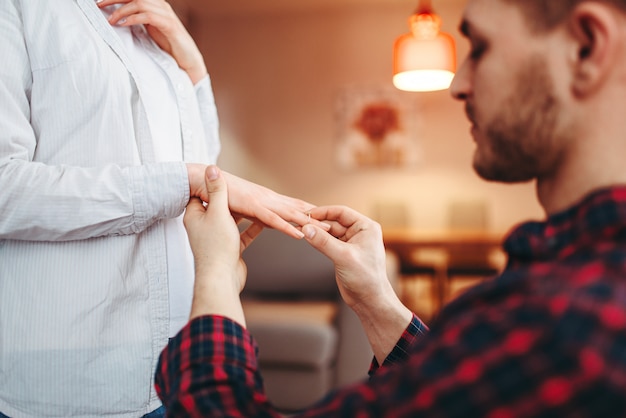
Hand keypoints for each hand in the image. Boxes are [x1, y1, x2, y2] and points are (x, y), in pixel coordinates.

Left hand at [98, 0, 207, 82]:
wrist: (189, 60)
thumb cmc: (169, 46)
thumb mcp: (150, 30)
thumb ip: (138, 21)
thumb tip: (118, 18)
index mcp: (156, 6)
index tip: (100, 2)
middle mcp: (161, 6)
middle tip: (98, 5)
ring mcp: (166, 14)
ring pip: (140, 3)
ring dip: (122, 10)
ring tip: (110, 20)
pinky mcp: (170, 25)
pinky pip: (148, 16)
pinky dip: (134, 18)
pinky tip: (123, 24)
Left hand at [184, 166, 261, 324]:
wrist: (221, 279)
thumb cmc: (217, 246)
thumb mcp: (218, 212)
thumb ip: (217, 190)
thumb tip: (210, 168)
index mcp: (196, 215)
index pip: (202, 194)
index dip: (213, 185)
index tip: (224, 176)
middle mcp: (205, 226)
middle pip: (221, 207)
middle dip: (234, 199)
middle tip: (244, 188)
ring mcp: (217, 239)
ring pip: (234, 221)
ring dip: (246, 214)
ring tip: (259, 204)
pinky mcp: (230, 249)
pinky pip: (243, 235)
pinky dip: (254, 228)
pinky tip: (266, 223)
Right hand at [187, 163, 321, 238]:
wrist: (204, 181)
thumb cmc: (221, 196)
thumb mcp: (243, 209)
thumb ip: (255, 215)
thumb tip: (263, 223)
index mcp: (267, 199)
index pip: (294, 206)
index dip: (311, 212)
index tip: (327, 219)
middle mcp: (269, 199)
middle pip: (299, 210)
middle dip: (318, 218)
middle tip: (337, 225)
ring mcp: (262, 202)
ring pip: (292, 215)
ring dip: (310, 223)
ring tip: (327, 230)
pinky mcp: (253, 208)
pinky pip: (274, 221)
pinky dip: (288, 228)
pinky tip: (300, 234)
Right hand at [301, 205, 390, 308]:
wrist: (369, 300)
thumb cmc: (366, 278)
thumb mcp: (343, 257)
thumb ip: (324, 242)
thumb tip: (307, 228)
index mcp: (366, 227)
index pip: (342, 212)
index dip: (324, 212)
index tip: (308, 214)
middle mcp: (359, 232)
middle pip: (334, 221)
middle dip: (318, 223)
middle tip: (300, 223)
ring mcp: (351, 243)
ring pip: (330, 232)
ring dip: (317, 232)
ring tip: (300, 230)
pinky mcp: (343, 253)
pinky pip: (328, 242)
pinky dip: (318, 241)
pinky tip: (308, 239)